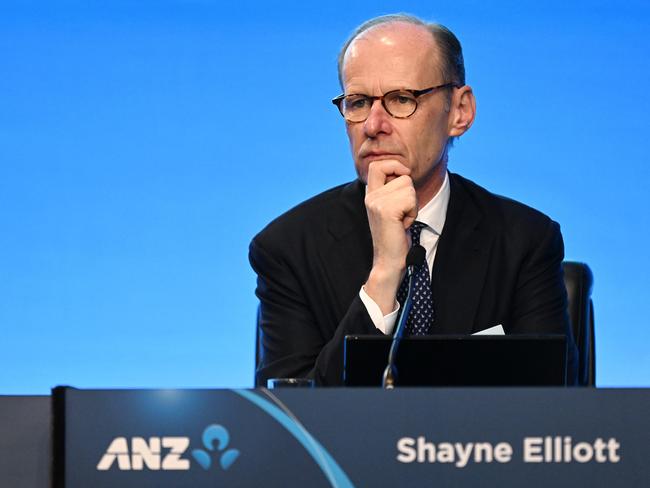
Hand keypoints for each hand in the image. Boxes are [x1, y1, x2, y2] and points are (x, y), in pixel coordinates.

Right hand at [363, 160, 417, 313]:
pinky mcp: (386, 210)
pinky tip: (403, 224)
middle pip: (401, 174)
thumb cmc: (394, 237)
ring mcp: (376, 202)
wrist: (389, 260)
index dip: (394, 165)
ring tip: (401, 220)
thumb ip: (392, 190)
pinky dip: (412, 212)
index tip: (403, 178)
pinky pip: (410, 198)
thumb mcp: (391, 209)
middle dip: (409, 191)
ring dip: (412, 204)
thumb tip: (404, 171)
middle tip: (402, 210)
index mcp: (370, 194)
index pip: (378, 164)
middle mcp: (370, 196)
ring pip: (408, 186)